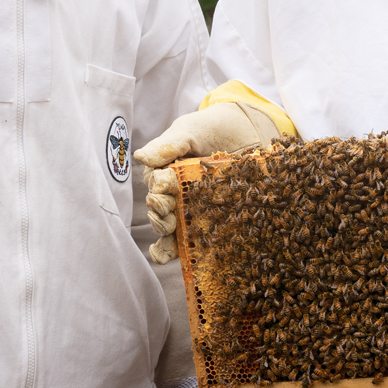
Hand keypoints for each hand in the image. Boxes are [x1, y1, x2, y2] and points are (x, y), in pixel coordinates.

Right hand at [135, 83, 294, 263]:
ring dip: (165, 237)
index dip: (159, 189)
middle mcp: (174, 193)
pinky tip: (171, 258)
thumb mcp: (189, 130)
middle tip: (168, 216)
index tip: (165, 189)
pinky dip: (175, 251)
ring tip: (170, 237)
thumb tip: (140, 156)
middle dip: (160, 215)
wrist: (247, 132)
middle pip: (160, 210)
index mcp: (165, 172)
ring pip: (170, 228)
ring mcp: (189, 208)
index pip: (156, 184)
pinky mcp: (207, 220)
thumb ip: (168, 144)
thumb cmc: (211, 128)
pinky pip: (188, 240)